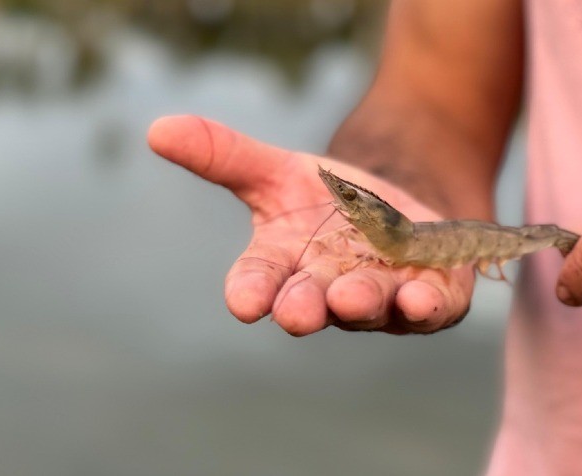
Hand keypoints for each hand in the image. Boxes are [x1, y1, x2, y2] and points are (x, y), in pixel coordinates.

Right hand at [148, 115, 473, 335]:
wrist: (398, 209)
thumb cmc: (328, 202)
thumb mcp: (277, 170)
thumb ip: (223, 155)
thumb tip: (156, 129)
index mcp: (284, 264)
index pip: (258, 280)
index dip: (251, 291)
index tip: (243, 303)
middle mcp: (326, 288)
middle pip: (310, 302)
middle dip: (303, 307)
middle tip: (296, 313)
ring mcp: (377, 298)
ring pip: (366, 306)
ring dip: (359, 301)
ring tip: (352, 296)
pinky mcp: (425, 298)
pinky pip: (426, 307)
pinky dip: (423, 304)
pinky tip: (421, 297)